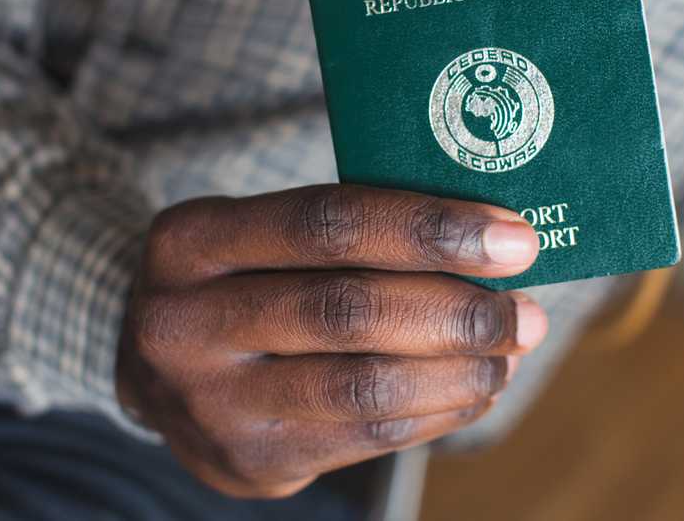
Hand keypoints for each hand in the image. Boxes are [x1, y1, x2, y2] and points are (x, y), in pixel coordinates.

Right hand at [116, 184, 545, 497]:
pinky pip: (366, 436)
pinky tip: (476, 388)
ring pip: (364, 386)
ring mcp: (211, 403)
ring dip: (460, 371)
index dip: (430, 231)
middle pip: (348, 310)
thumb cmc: (243, 279)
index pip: (328, 224)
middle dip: (458, 312)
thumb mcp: (259, 234)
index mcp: (192, 239)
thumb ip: (350, 230)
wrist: (157, 370)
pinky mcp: (249, 460)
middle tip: (526, 311)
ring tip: (511, 352)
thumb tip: (487, 241)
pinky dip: (437, 411)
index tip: (513, 240)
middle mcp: (184, 322)